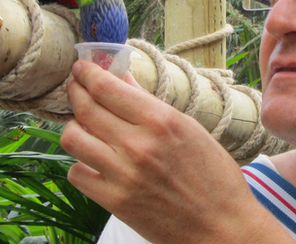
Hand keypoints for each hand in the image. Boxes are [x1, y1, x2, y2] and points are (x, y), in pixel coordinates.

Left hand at [61, 61, 290, 243]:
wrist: (223, 227)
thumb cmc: (215, 177)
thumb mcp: (190, 129)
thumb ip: (151, 104)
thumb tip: (122, 79)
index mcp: (161, 121)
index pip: (107, 88)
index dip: (87, 73)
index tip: (81, 67)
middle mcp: (139, 145)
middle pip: (85, 108)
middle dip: (75, 91)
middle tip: (76, 87)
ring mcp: (123, 175)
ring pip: (73, 138)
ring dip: (74, 126)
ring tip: (84, 125)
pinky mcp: (115, 202)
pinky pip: (77, 174)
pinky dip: (80, 163)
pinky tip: (93, 161)